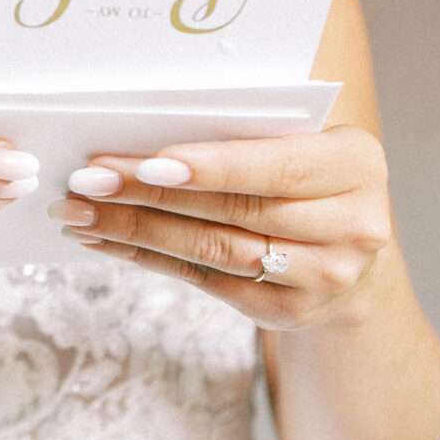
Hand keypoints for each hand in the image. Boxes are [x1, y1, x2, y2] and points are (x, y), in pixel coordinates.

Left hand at [50, 126, 392, 328]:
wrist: (352, 255)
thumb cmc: (310, 177)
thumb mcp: (305, 142)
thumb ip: (251, 133)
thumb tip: (147, 126)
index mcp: (357, 164)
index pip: (278, 167)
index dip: (212, 167)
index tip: (147, 163)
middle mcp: (353, 226)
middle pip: (236, 211)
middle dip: (151, 195)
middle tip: (88, 179)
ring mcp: (325, 278)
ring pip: (214, 250)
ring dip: (136, 229)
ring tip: (81, 211)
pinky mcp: (289, 312)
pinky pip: (205, 281)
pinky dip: (147, 257)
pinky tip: (106, 239)